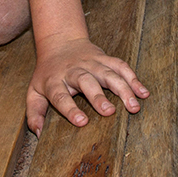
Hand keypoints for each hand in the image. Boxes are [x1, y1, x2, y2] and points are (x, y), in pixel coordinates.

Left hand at [26, 36, 148, 131]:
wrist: (59, 42)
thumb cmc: (47, 74)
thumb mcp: (34, 91)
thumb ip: (34, 113)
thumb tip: (38, 133)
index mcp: (54, 81)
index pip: (60, 96)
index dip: (70, 109)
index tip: (82, 122)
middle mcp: (74, 70)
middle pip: (86, 81)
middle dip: (98, 96)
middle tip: (109, 112)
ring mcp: (91, 63)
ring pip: (108, 73)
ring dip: (123, 88)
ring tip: (134, 106)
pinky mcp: (104, 58)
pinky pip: (120, 66)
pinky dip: (133, 78)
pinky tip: (143, 93)